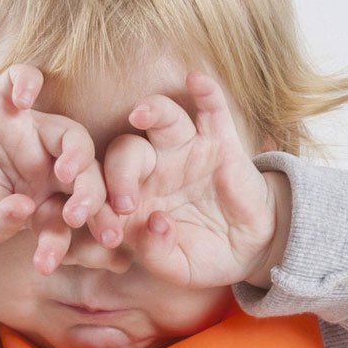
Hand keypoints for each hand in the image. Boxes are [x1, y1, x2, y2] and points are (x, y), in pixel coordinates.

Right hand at [0, 64, 117, 273]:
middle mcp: (49, 162)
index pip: (81, 208)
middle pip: (88, 171)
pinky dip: (27, 82)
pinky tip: (22, 101)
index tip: (104, 241)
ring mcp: (29, 130)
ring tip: (66, 173)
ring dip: (77, 153)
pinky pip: (24, 79)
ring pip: (71, 132)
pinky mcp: (2, 100)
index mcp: (50, 196)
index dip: (94, 223)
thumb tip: (25, 209)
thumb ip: (1, 224)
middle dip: (92, 194)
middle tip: (80, 215)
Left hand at [106, 72, 291, 288]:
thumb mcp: (178, 267)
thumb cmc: (205, 256)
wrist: (251, 248)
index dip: (95, 207)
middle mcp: (154, 167)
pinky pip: (212, 110)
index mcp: (133, 197)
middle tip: (125, 203)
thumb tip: (154, 224)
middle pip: (125, 151)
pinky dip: (205, 93)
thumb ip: (157, 253)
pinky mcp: (220, 142)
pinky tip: (197, 80)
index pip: (103, 190)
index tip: (99, 231)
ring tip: (140, 112)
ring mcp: (185, 150)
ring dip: (151, 110)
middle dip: (119, 174)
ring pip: (162, 119)